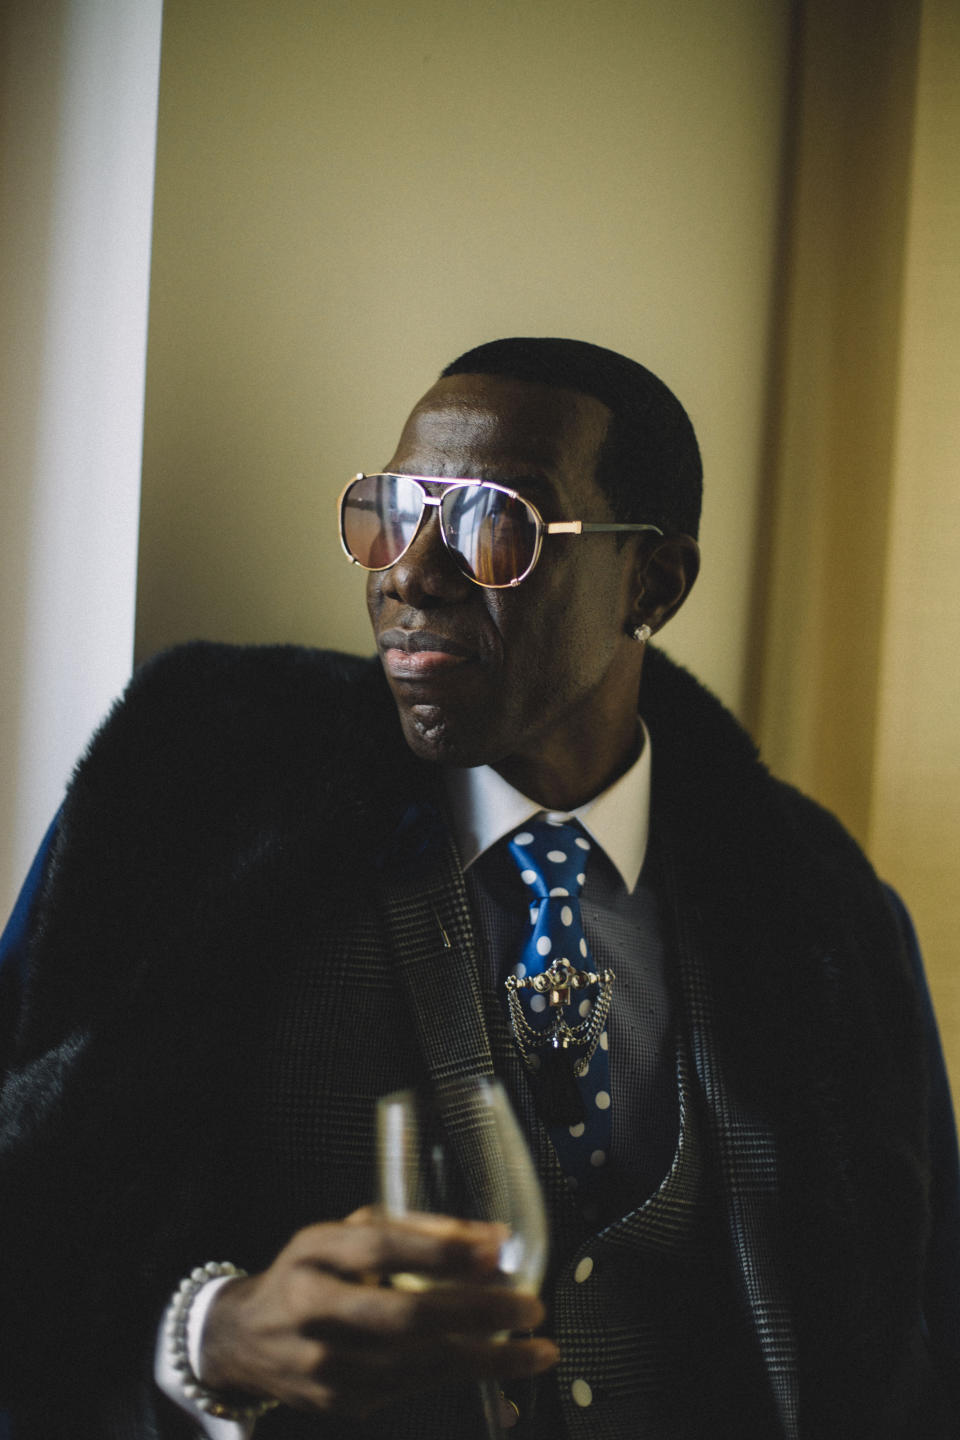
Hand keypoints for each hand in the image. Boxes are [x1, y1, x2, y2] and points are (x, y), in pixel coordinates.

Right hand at [199, 1208, 557, 1417]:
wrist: (244, 1339)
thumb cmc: (311, 1272)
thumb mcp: (347, 1233)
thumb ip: (415, 1229)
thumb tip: (489, 1238)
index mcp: (314, 1255)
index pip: (382, 1247)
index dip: (442, 1249)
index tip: (496, 1250)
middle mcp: (314, 1312)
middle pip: (404, 1316)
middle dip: (477, 1314)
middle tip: (529, 1308)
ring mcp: (325, 1367)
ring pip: (416, 1366)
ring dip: (485, 1360)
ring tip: (534, 1350)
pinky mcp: (339, 1403)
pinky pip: (410, 1393)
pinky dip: (461, 1384)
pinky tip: (500, 1376)